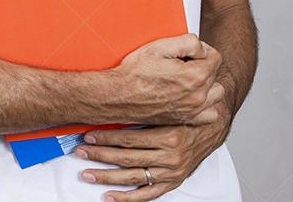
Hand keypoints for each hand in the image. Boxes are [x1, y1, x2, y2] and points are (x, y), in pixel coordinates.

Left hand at [74, 101, 232, 200]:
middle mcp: (171, 157)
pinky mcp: (172, 182)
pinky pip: (147, 194)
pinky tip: (109, 196)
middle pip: (127, 158)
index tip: (87, 134)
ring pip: (133, 177)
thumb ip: (145, 106)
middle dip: (100, 155)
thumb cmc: (186, 114)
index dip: (105, 137)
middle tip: (80, 152)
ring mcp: (171, 172)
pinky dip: (127, 198)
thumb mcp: (168, 105)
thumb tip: (113, 100)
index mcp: (169, 135)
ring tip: (87, 174)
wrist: (212, 127)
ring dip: (107, 176)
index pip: (129, 139)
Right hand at [109, 33, 224, 124]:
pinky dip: (205, 105)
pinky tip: (191, 97)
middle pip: (215, 74)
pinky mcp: (186, 119)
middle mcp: (198, 96)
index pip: (216, 57)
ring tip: (188, 79)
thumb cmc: (135, 74)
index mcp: (195, 76)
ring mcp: (193, 110)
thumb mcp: (159, 47)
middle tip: (182, 64)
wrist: (119, 96)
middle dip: (202, 65)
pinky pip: (210, 113)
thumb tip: (201, 48)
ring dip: (207, 85)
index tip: (188, 51)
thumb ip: (188, 42)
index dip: (202, 50)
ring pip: (216, 94)